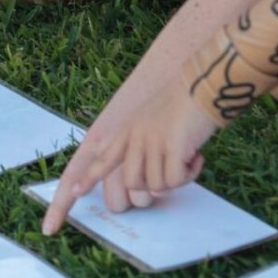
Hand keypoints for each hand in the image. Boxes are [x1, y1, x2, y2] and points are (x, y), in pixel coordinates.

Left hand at [41, 72, 215, 233]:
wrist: (203, 85)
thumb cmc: (184, 104)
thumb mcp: (152, 121)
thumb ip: (144, 146)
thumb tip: (152, 188)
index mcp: (128, 130)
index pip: (102, 157)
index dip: (89, 177)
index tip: (75, 192)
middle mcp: (135, 136)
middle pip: (133, 184)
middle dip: (154, 186)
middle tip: (174, 171)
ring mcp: (151, 141)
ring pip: (156, 185)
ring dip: (177, 179)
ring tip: (189, 158)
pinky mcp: (171, 147)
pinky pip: (175, 180)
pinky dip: (190, 175)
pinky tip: (198, 158)